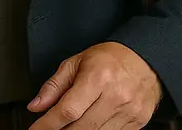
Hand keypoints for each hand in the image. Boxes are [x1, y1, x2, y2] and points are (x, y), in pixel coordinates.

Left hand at [27, 42, 162, 129]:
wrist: (145, 59)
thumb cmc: (110, 59)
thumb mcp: (77, 63)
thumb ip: (54, 86)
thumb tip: (36, 105)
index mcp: (97, 78)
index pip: (67, 110)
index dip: (47, 125)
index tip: (35, 129)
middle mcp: (115, 96)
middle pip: (80, 128)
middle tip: (51, 129)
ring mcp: (128, 112)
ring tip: (69, 126)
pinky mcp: (137, 122)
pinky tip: (89, 126)